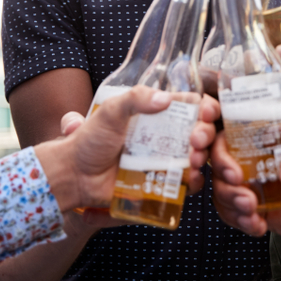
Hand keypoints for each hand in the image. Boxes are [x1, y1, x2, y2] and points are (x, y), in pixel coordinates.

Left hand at [35, 86, 219, 211]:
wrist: (75, 175)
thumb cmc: (89, 140)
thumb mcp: (110, 111)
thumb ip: (135, 99)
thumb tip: (165, 100)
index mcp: (155, 113)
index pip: (190, 104)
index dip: (204, 106)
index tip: (204, 112)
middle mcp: (164, 134)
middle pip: (199, 129)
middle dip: (205, 133)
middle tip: (196, 140)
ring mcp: (164, 158)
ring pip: (197, 155)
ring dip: (202, 156)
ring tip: (192, 159)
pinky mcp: (162, 181)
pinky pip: (187, 182)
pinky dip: (194, 180)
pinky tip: (189, 178)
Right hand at [210, 121, 280, 241]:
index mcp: (259, 136)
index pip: (225, 133)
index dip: (214, 145)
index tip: (229, 163)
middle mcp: (249, 159)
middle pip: (216, 164)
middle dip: (222, 178)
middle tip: (240, 185)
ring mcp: (250, 186)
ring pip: (220, 191)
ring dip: (230, 201)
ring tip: (252, 208)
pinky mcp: (254, 210)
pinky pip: (232, 216)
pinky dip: (240, 221)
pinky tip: (258, 224)